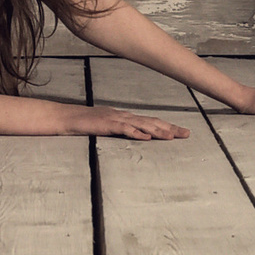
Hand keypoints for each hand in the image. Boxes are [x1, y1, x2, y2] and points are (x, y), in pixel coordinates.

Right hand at [67, 104, 189, 139]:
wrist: (68, 117)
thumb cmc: (88, 124)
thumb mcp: (109, 127)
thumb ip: (124, 130)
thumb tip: (140, 136)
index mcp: (127, 118)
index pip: (151, 122)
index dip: (167, 126)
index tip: (181, 132)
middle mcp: (125, 116)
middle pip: (152, 122)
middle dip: (170, 128)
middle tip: (186, 134)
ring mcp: (116, 119)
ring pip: (141, 125)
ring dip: (158, 131)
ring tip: (172, 136)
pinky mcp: (107, 125)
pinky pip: (124, 129)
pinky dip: (136, 133)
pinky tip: (146, 137)